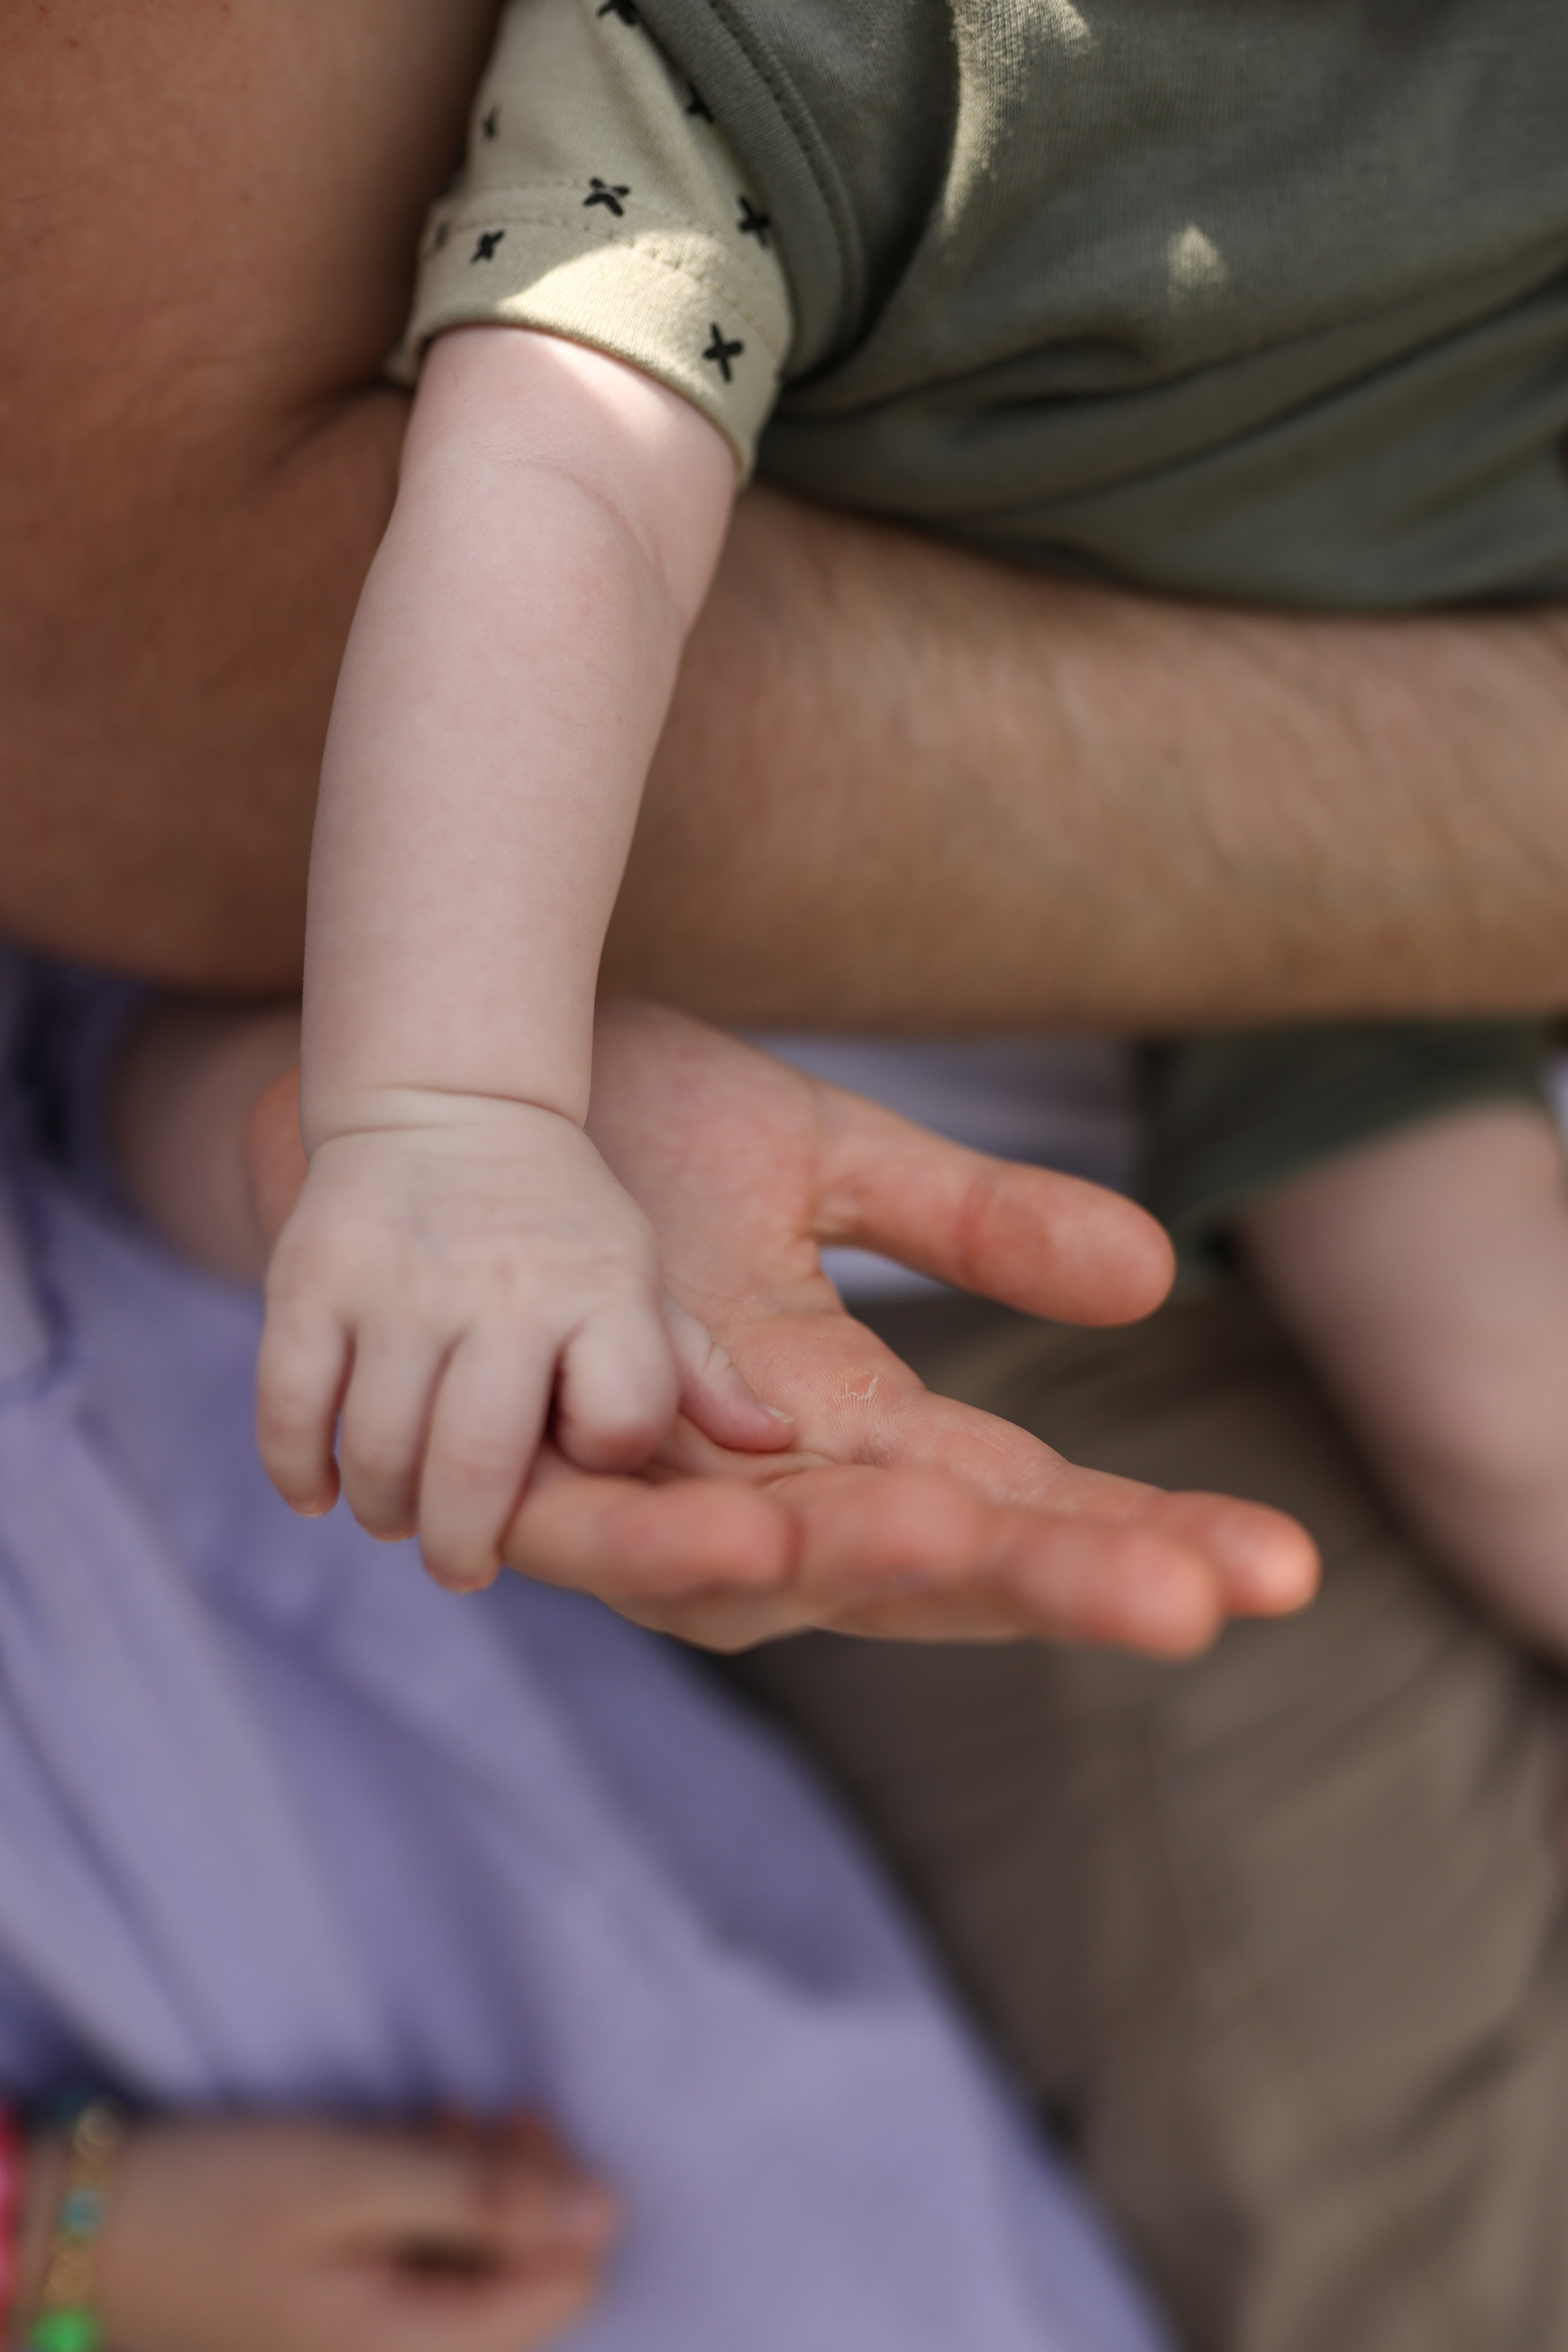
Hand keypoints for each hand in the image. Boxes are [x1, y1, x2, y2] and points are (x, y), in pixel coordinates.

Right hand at [87, 2111, 614, 2351]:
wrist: (84, 2237)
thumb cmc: (215, 2198)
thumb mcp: (352, 2176)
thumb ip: (480, 2196)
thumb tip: (606, 2210)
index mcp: (411, 2351)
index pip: (563, 2291)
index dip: (562, 2200)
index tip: (517, 2119)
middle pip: (525, 2291)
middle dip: (521, 2196)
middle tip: (475, 2113)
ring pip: (478, 2282)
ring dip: (477, 2200)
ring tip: (437, 2125)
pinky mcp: (337, 2333)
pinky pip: (426, 2284)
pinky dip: (433, 2219)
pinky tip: (404, 2162)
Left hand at [251, 1008, 1316, 1653]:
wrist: (433, 1101)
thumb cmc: (630, 1141)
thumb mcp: (826, 1161)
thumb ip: (969, 1225)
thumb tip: (1150, 1275)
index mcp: (845, 1433)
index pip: (1022, 1508)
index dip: (1140, 1541)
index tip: (1281, 1566)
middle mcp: (755, 1495)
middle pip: (928, 1567)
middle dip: (1060, 1582)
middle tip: (1203, 1594)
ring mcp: (639, 1503)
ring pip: (777, 1576)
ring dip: (881, 1563)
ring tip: (994, 1539)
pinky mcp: (519, 1476)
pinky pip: (603, 1534)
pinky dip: (678, 1545)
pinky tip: (760, 1534)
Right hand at [256, 1099, 785, 1587]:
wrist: (449, 1100)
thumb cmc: (563, 1224)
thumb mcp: (642, 1280)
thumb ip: (695, 1373)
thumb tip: (771, 1443)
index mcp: (600, 1293)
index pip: (617, 1423)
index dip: (602, 1456)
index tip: (581, 1453)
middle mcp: (501, 1292)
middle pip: (475, 1464)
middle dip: (463, 1545)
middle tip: (462, 1565)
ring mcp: (398, 1287)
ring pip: (378, 1450)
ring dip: (386, 1508)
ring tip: (400, 1515)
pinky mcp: (311, 1279)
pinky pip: (290, 1404)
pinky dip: (299, 1468)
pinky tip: (319, 1492)